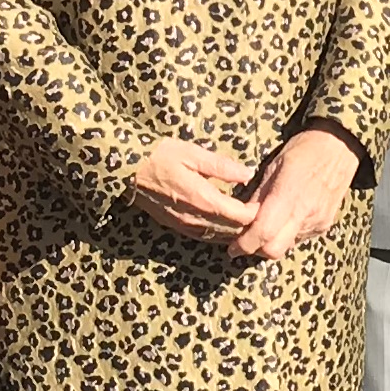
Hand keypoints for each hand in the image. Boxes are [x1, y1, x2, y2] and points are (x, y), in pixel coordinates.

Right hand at [128, 136, 259, 238]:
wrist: (126, 169)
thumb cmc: (160, 156)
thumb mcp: (193, 153)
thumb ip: (222, 166)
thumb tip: (247, 173)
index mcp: (203, 199)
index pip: (239, 216)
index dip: (255, 212)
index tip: (263, 202)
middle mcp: (195, 218)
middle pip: (231, 231)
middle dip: (247, 225)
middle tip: (259, 212)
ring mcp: (183, 225)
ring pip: (218, 237)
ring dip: (233, 231)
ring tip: (246, 220)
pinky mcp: (175, 226)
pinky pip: (203, 236)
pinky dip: (218, 233)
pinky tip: (224, 224)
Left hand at [233, 127, 359, 262]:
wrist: (340, 146)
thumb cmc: (304, 149)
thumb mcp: (274, 165)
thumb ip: (258, 195)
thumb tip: (242, 217)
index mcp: (289, 195)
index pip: (263, 233)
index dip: (244, 244)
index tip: (232, 248)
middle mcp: (305, 213)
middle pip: (274, 250)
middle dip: (256, 249)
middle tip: (244, 241)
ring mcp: (317, 221)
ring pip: (286, 246)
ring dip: (272, 242)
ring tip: (265, 226)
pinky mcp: (325, 225)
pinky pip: (300, 239)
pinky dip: (287, 235)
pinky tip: (284, 220)